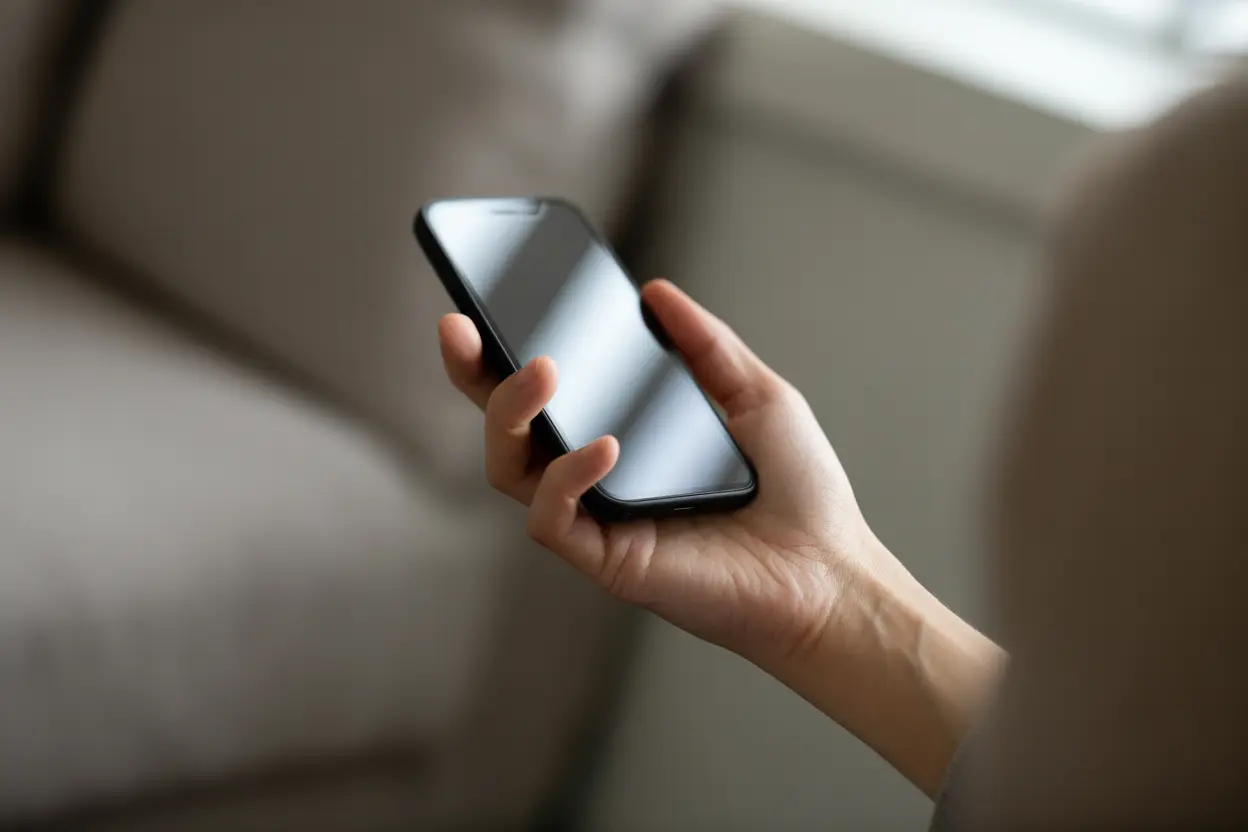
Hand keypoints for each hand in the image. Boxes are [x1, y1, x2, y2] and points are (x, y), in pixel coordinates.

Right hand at [437, 279, 896, 666]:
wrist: (831, 573)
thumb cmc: (798, 492)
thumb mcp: (756, 394)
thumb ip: (705, 344)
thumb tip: (654, 292)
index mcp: (623, 434)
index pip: (547, 392)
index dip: (503, 350)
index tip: (484, 301)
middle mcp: (596, 478)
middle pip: (506, 427)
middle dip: (472, 374)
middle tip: (462, 326)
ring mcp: (597, 519)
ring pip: (510, 469)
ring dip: (512, 415)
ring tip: (540, 371)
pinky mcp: (607, 560)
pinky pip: (552, 518)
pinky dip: (567, 476)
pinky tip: (605, 446)